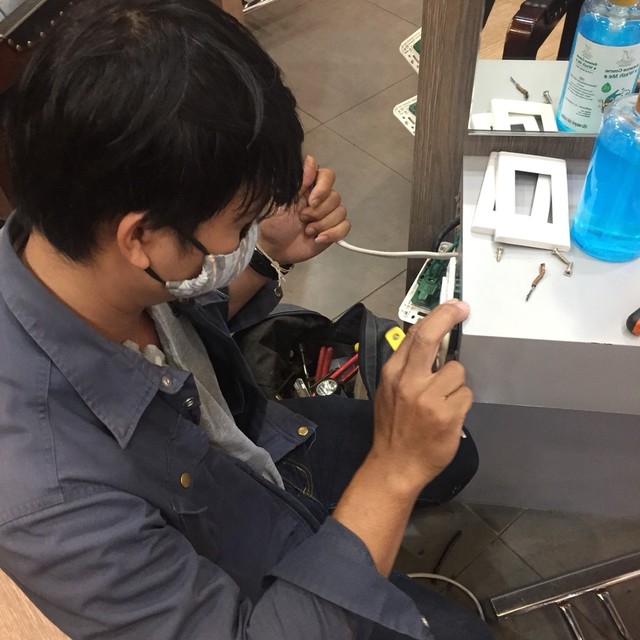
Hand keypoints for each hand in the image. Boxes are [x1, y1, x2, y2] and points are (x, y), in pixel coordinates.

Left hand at [257, 155, 349, 264]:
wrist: (277, 248)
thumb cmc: (276, 223)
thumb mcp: (285, 202)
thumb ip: (301, 182)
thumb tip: (311, 159)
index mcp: (310, 188)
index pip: (328, 176)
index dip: (323, 188)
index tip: (311, 201)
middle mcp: (322, 199)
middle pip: (336, 197)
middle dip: (318, 212)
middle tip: (302, 219)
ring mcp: (329, 215)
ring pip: (341, 212)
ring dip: (323, 224)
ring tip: (308, 231)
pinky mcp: (334, 230)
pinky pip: (345, 227)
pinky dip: (333, 234)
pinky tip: (318, 239)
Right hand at [372, 300, 472, 492]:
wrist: (395, 465)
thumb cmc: (393, 428)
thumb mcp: (388, 392)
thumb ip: (406, 368)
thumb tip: (426, 341)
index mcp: (392, 374)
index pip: (414, 335)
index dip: (436, 316)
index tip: (451, 306)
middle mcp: (408, 382)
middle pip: (430, 338)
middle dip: (448, 316)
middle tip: (461, 308)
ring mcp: (428, 399)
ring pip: (457, 371)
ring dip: (455, 383)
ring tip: (443, 400)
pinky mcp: (447, 415)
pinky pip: (465, 394)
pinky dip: (460, 402)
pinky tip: (448, 415)